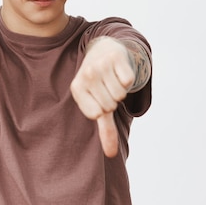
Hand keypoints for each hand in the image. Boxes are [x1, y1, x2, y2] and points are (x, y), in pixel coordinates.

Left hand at [70, 37, 135, 157]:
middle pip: (110, 105)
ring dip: (121, 88)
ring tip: (112, 78)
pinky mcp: (115, 57)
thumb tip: (112, 155)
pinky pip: (128, 80)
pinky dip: (128, 78)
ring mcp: (100, 65)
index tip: (100, 98)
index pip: (97, 114)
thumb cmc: (99, 82)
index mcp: (77, 89)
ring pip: (120, 94)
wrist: (104, 49)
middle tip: (107, 86)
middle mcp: (86, 76)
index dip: (104, 109)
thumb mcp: (97, 103)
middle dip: (113, 99)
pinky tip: (119, 70)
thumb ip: (104, 129)